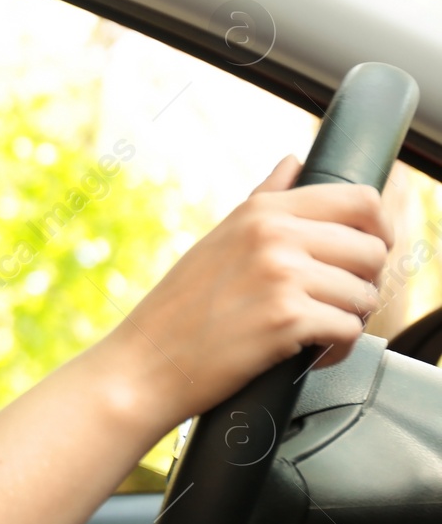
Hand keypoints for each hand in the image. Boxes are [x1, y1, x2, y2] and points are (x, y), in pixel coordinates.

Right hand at [100, 153, 391, 434]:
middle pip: (373, 250)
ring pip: (365, 295)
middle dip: (361, 283)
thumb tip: (295, 160)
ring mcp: (281, 276)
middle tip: (331, 304)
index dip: (378, 230)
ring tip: (312, 331)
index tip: (362, 256)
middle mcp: (275, 235)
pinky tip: (306, 354)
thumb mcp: (218, 238)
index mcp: (261, 212)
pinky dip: (335, 351)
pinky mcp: (287, 319)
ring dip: (347, 320)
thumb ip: (264, 199)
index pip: (360, 200)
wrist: (145, 363)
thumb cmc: (179, 309)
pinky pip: (350, 331)